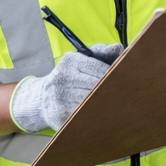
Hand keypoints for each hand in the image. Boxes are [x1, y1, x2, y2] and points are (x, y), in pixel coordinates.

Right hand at [9, 44, 124, 132]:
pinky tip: (100, 115)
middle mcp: (63, 77)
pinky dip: (95, 116)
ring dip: (106, 104)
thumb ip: (101, 52)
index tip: (123, 81)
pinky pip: (85, 116)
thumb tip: (119, 48)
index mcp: (70, 60)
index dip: (114, 77)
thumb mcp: (82, 59)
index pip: (101, 69)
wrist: (41, 98)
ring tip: (114, 105)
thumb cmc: (69, 77)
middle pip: (98, 86)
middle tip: (124, 95)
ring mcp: (60, 97)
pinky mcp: (59, 116)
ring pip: (93, 102)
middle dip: (112, 91)